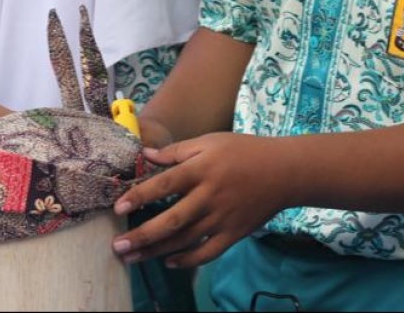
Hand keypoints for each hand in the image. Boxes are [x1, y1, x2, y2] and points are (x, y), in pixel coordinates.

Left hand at [110, 132, 293, 268]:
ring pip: (185, 240)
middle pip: (172, 220)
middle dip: (143, 235)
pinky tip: (168, 262)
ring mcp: (223, 218)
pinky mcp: (234, 233)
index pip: (165, 184)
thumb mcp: (209, 141)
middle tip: (118, 246)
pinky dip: (188, 259)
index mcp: (201, 169)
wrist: (284, 172)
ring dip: (156, 250)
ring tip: (132, 257)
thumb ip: (176, 151)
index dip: (141, 195)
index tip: (118, 207)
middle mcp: (210, 196)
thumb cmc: (242, 151)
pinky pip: (208, 252)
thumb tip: (145, 155)